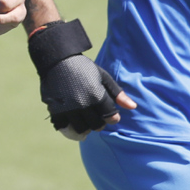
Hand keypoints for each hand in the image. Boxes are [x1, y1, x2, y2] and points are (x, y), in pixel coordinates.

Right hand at [28, 19, 135, 139]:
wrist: (57, 60)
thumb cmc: (83, 68)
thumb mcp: (103, 76)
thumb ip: (117, 93)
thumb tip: (133, 107)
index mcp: (96, 95)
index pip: (110, 117)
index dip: (112, 117)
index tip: (110, 113)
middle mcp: (82, 104)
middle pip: (97, 126)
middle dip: (100, 122)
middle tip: (97, 115)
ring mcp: (68, 109)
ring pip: (81, 130)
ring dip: (86, 127)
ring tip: (86, 119)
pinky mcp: (55, 110)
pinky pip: (65, 128)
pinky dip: (70, 129)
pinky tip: (74, 123)